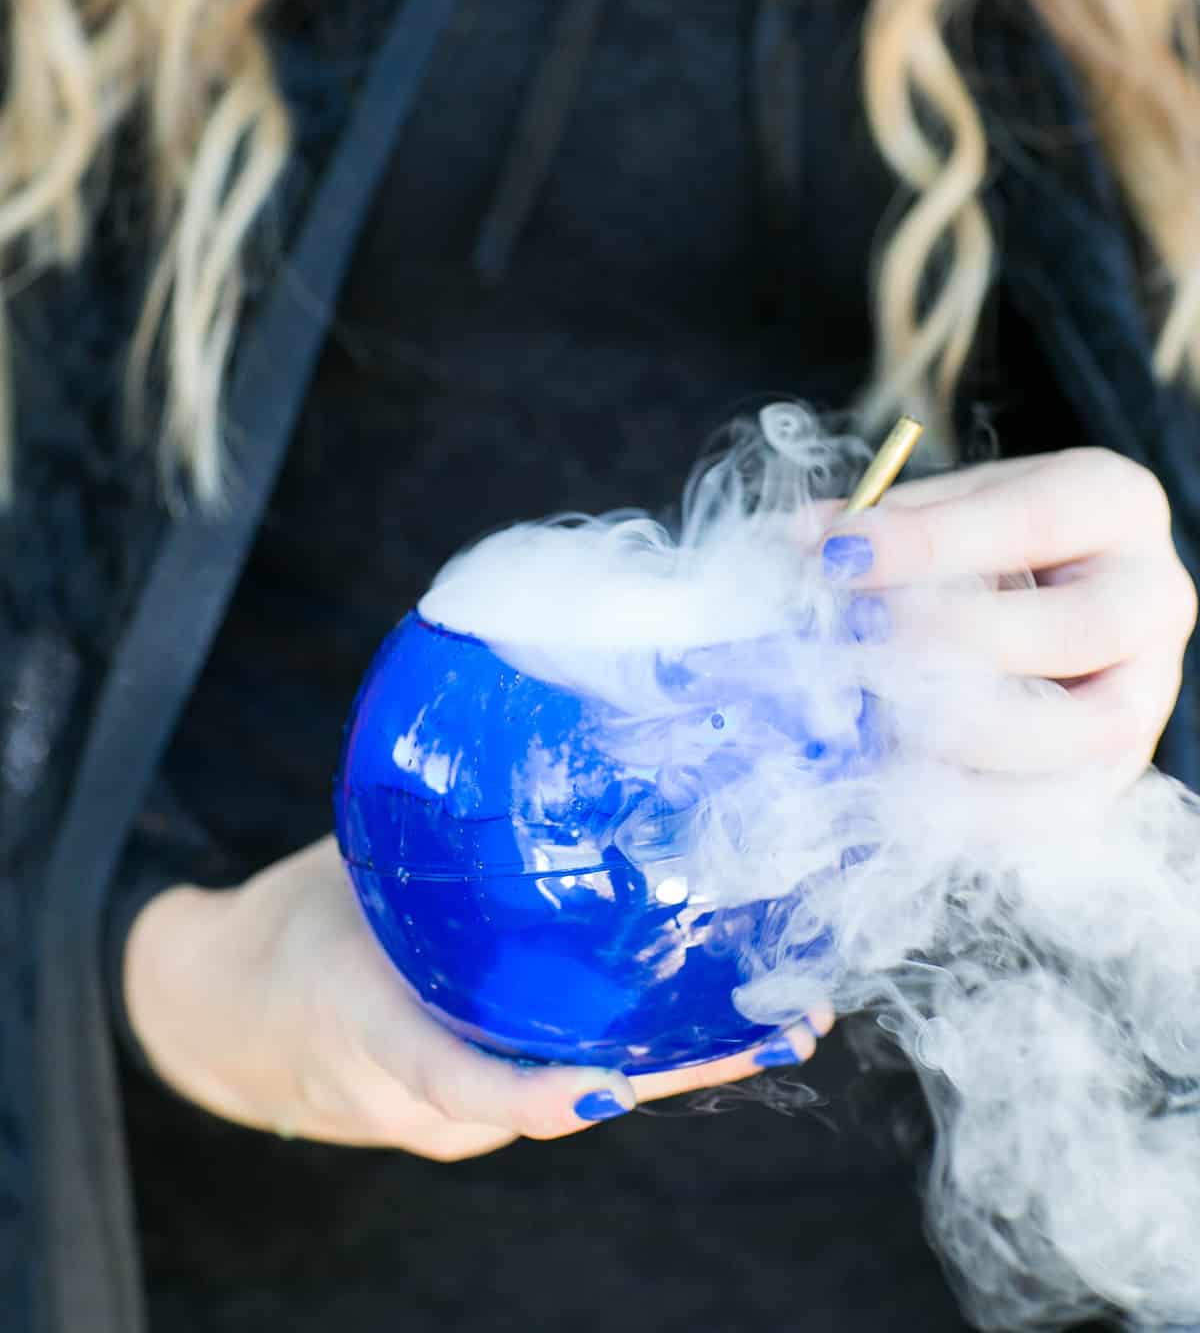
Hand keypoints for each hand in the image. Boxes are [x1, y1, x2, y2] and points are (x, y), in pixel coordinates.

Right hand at [125, 835, 831, 1160]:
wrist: (226, 1017)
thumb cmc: (282, 937)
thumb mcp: (336, 876)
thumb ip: (416, 842)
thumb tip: (499, 741)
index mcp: (378, 1040)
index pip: (465, 1087)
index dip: (541, 1093)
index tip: (613, 1085)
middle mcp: (435, 1101)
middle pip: (567, 1096)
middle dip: (679, 1068)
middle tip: (781, 1022)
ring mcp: (465, 1112)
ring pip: (584, 1088)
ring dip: (684, 1057)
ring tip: (787, 1012)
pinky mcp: (485, 1096)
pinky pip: (571, 1072)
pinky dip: (644, 1044)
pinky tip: (715, 1005)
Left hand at [819, 447, 1197, 780]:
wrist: (1057, 592)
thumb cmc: (992, 539)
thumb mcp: (949, 505)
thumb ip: (888, 521)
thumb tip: (808, 539)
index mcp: (1112, 502)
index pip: (1032, 519)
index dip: (933, 543)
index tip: (843, 557)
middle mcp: (1153, 594)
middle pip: (1075, 629)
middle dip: (957, 643)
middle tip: (865, 644)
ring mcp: (1152, 687)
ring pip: (1085, 730)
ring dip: (970, 734)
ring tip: (882, 720)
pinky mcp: (1125, 764)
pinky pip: (1071, 804)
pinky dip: (986, 808)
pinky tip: (909, 788)